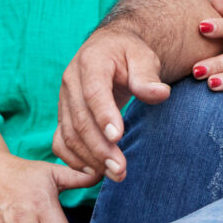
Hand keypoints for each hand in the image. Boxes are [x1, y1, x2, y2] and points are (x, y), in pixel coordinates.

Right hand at [54, 25, 170, 179]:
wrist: (111, 48)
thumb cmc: (129, 53)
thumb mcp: (143, 57)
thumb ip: (148, 76)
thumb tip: (161, 94)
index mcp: (91, 62)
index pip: (94, 92)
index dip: (104, 115)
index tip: (117, 137)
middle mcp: (71, 81)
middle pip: (81, 119)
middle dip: (99, 148)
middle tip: (120, 169)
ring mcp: (64, 99)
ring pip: (69, 134)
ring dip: (90, 158)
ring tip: (114, 174)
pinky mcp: (64, 114)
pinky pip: (61, 141)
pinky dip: (74, 159)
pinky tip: (94, 171)